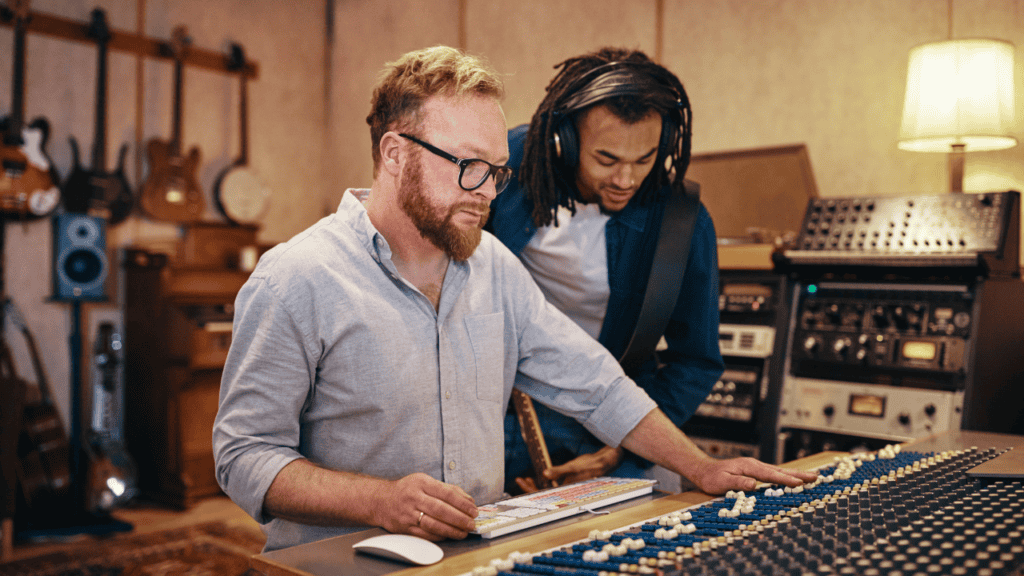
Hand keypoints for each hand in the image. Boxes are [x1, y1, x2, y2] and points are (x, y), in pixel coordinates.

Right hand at [378, 473, 477, 540]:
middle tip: (471, 523)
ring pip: (433, 524)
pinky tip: (449, 535)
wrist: (380, 500)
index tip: (473, 510)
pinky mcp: (404, 528)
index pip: (447, 493)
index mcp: (421, 482)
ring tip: (463, 532)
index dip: (463, 503)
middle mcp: (414, 497)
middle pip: (441, 510)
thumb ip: (447, 489)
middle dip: (460, 518)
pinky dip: (439, 536)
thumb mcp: (425, 481)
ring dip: (451, 530)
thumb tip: (468, 500)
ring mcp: (408, 513)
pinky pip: (425, 534)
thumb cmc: (407, 490)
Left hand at [514, 446, 624, 493]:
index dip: (530, 489)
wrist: (604, 462)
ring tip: (526, 479)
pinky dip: (545, 482)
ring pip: (547, 491)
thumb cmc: (591, 465)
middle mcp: (565, 492)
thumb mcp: (573, 466)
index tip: (520, 481)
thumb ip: (559, 471)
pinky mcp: (568, 484)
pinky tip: (541, 477)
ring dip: (536, 485)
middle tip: (520, 480)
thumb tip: (545, 474)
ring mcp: (566, 489)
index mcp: (565, 491)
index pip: (543, 494)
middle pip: (543, 495)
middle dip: (530, 488)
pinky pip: (553, 486)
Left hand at [689, 457, 818, 494]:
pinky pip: (774, 474)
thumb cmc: (711, 478)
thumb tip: (753, 484)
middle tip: (816, 477)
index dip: (785, 480)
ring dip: (795, 474)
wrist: (703, 470)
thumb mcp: (721, 482)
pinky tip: (793, 479)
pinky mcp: (755, 472)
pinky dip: (786, 476)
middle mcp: (755, 465)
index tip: (800, 483)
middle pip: (780, 470)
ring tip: (811, 477)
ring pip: (779, 471)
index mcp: (749, 467)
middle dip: (798, 475)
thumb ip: (737, 483)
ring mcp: (756, 467)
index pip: (771, 475)